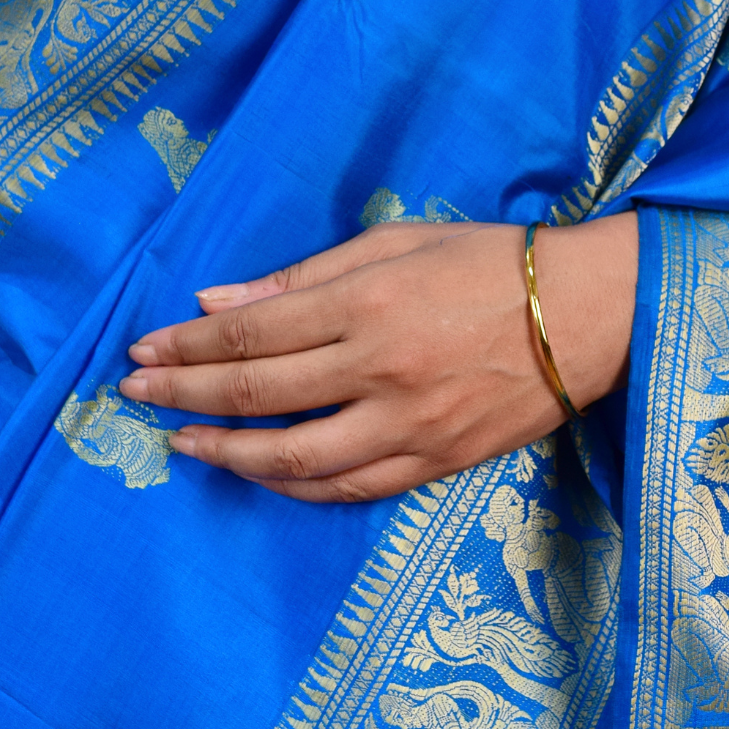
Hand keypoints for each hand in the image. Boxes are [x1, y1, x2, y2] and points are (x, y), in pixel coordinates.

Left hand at [116, 214, 637, 502]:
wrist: (592, 316)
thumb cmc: (494, 263)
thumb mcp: (399, 241)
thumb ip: (306, 276)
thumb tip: (218, 303)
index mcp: (369, 303)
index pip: (251, 334)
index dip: (187, 347)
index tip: (144, 350)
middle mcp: (381, 369)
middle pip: (258, 395)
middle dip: (185, 396)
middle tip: (137, 394)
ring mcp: (410, 424)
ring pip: (295, 459)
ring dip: (228, 454)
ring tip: (186, 443)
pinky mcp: (437, 460)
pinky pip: (350, 487)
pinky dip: (295, 487)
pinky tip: (262, 473)